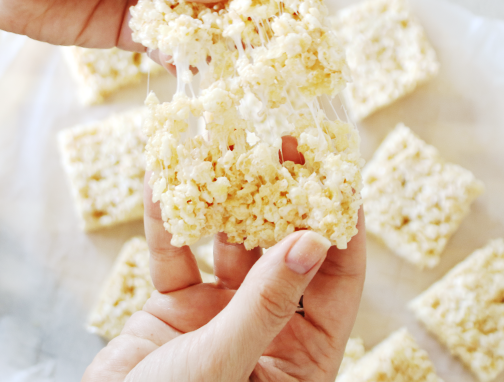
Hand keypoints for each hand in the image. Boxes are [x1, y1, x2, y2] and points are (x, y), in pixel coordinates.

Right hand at [82, 146, 365, 380]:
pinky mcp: (175, 306)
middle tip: (284, 143)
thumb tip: (313, 240)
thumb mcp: (225, 362)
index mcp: (301, 356)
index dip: (342, 227)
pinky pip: (175, 256)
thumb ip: (266, 302)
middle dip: (283, 197)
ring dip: (225, 198)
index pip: (338, 281)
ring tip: (225, 146)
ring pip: (229, 245)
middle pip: (285, 251)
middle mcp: (267, 328)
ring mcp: (220, 314)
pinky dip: (167, 222)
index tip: (341, 175)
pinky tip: (161, 183)